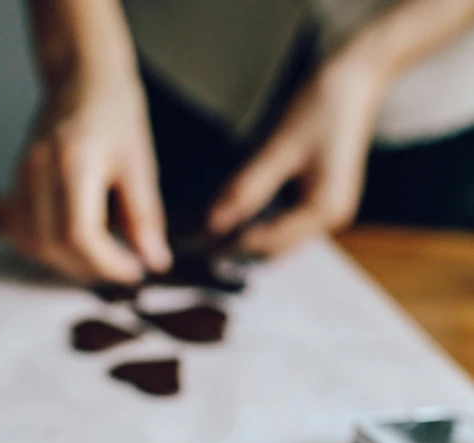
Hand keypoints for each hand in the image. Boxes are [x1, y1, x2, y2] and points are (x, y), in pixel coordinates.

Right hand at [7, 74, 170, 283]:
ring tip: (103, 257)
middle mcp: (39, 170)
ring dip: (68, 263)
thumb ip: (145, 216)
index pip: (77, 235)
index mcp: (73, 162)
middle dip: (90, 268)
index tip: (135, 271)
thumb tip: (154, 260)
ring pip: (33, 243)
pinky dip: (49, 248)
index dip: (106, 264)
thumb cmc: (115, 111)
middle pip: (51, 245)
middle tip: (123, 268)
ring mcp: (22, 175)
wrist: (82, 75)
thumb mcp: (140, 164)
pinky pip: (23, 230)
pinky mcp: (18, 181)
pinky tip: (78, 244)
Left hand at [208, 56, 384, 255]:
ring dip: (252, 233)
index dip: (236, 246)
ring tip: (218, 223)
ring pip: (282, 236)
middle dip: (242, 245)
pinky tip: (242, 207)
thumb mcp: (279, 147)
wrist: (357, 78)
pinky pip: (289, 219)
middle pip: (278, 247)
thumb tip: (216, 221)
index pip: (272, 244)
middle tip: (203, 237)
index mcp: (324, 210)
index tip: (202, 241)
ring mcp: (329, 208)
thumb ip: (247, 188)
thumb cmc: (324, 106)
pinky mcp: (323, 196)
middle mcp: (331, 217)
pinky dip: (264, 218)